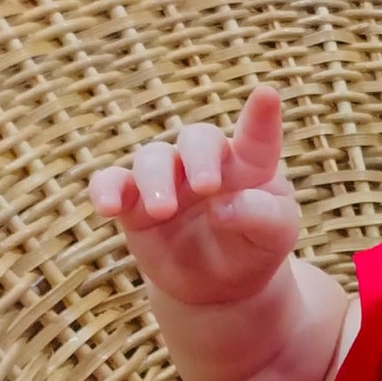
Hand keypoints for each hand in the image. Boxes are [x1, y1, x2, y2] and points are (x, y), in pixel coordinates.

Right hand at [88, 85, 301, 307]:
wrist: (219, 285)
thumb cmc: (253, 248)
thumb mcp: (275, 237)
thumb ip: (260, 216)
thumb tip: (221, 208)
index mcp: (248, 165)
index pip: (257, 137)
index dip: (261, 116)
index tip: (267, 95)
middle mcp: (205, 162)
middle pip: (196, 139)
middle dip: (198, 157)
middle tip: (205, 186)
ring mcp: (167, 178)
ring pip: (153, 158)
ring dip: (155, 181)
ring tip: (162, 210)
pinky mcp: (135, 202)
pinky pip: (113, 183)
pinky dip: (107, 190)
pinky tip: (108, 206)